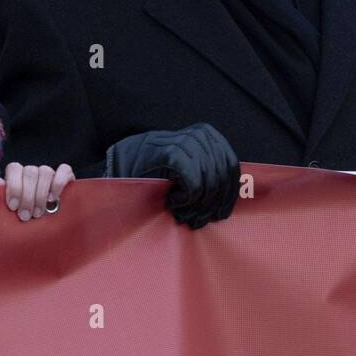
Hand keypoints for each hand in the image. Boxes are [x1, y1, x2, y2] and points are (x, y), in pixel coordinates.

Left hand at [0, 162, 74, 220]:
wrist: (50, 224)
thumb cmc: (26, 215)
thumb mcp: (12, 208)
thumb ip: (0, 195)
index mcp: (18, 175)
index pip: (14, 168)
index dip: (13, 186)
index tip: (13, 206)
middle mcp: (33, 171)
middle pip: (30, 172)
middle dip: (27, 196)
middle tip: (26, 216)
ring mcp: (50, 172)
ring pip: (45, 171)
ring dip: (41, 194)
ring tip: (39, 213)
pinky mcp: (66, 175)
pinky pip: (64, 170)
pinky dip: (58, 182)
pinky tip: (54, 197)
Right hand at [107, 123, 239, 228]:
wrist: (122, 161)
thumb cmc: (157, 168)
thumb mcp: (189, 163)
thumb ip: (210, 171)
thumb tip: (232, 195)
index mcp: (208, 134)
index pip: (231, 167)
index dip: (229, 195)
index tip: (221, 214)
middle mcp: (200, 134)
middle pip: (222, 177)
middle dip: (212, 205)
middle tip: (198, 221)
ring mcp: (186, 142)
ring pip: (210, 183)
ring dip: (198, 207)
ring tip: (184, 215)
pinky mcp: (172, 154)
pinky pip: (194, 185)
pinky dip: (186, 199)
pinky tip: (173, 202)